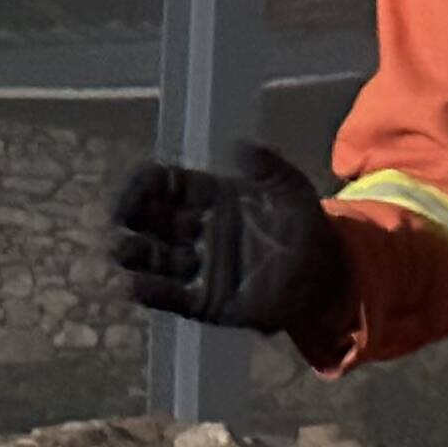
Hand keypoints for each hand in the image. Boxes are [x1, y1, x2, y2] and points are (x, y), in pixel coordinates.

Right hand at [108, 143, 351, 340]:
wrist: (325, 273)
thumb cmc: (302, 225)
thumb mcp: (290, 188)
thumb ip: (268, 166)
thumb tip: (240, 145)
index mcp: (208, 197)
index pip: (165, 185)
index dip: (145, 184)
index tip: (139, 188)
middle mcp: (195, 230)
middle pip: (150, 220)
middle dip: (132, 218)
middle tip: (122, 219)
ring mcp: (197, 266)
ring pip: (153, 259)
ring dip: (136, 254)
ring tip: (124, 250)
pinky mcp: (204, 301)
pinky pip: (171, 298)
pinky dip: (152, 293)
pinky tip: (136, 286)